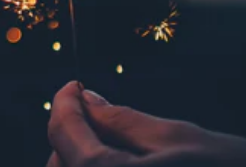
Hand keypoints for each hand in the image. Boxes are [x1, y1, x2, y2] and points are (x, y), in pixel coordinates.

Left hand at [46, 81, 245, 166]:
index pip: (64, 135)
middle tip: (95, 113)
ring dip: (86, 162)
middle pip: (64, 166)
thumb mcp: (183, 140)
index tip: (71, 87)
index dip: (63, 105)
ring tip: (115, 145)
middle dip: (72, 138)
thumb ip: (124, 122)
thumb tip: (86, 98)